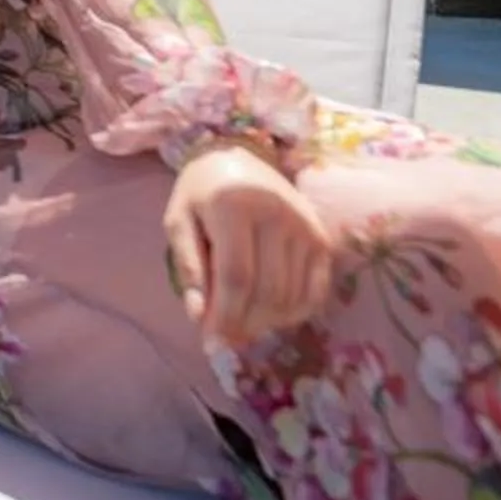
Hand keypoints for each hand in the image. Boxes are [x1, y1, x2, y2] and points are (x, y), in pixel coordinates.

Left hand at [164, 146, 335, 343]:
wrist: (239, 158)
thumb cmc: (201, 194)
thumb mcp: (178, 222)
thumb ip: (188, 267)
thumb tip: (198, 315)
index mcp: (235, 206)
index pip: (236, 277)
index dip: (225, 315)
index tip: (211, 341)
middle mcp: (277, 213)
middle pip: (267, 291)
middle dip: (244, 324)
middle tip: (226, 337)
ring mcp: (305, 225)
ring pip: (291, 296)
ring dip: (266, 323)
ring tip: (243, 324)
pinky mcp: (321, 237)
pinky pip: (315, 291)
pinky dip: (294, 313)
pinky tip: (272, 316)